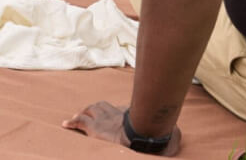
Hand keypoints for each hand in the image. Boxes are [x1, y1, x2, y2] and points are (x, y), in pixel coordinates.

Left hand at [62, 101, 180, 155]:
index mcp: (127, 115)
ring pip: (90, 111)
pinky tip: (66, 125)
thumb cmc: (150, 135)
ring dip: (84, 114)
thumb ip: (168, 135)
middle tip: (92, 114)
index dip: (114, 112)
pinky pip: (80, 122)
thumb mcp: (160, 133)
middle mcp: (114, 113)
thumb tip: (179, 138)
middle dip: (96, 109)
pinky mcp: (94, 127)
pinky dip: (72, 122)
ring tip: (78, 119)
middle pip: (101, 106)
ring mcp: (103, 119)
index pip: (118, 110)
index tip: (114, 115)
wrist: (138, 136)